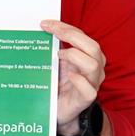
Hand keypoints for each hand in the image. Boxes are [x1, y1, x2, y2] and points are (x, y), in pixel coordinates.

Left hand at [41, 19, 105, 134]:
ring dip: (75, 56)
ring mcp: (92, 84)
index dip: (64, 27)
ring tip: (58, 55)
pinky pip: (89, 90)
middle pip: (92, 47)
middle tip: (52, 33)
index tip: (45, 24)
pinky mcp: (86, 100)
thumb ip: (54, 49)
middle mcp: (94, 68)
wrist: (61, 111)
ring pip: (93, 65)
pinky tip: (69, 76)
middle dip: (71, 36)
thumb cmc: (59, 85)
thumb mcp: (57, 64)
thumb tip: (40, 32)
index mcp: (88, 56)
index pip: (81, 36)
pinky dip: (79, 81)